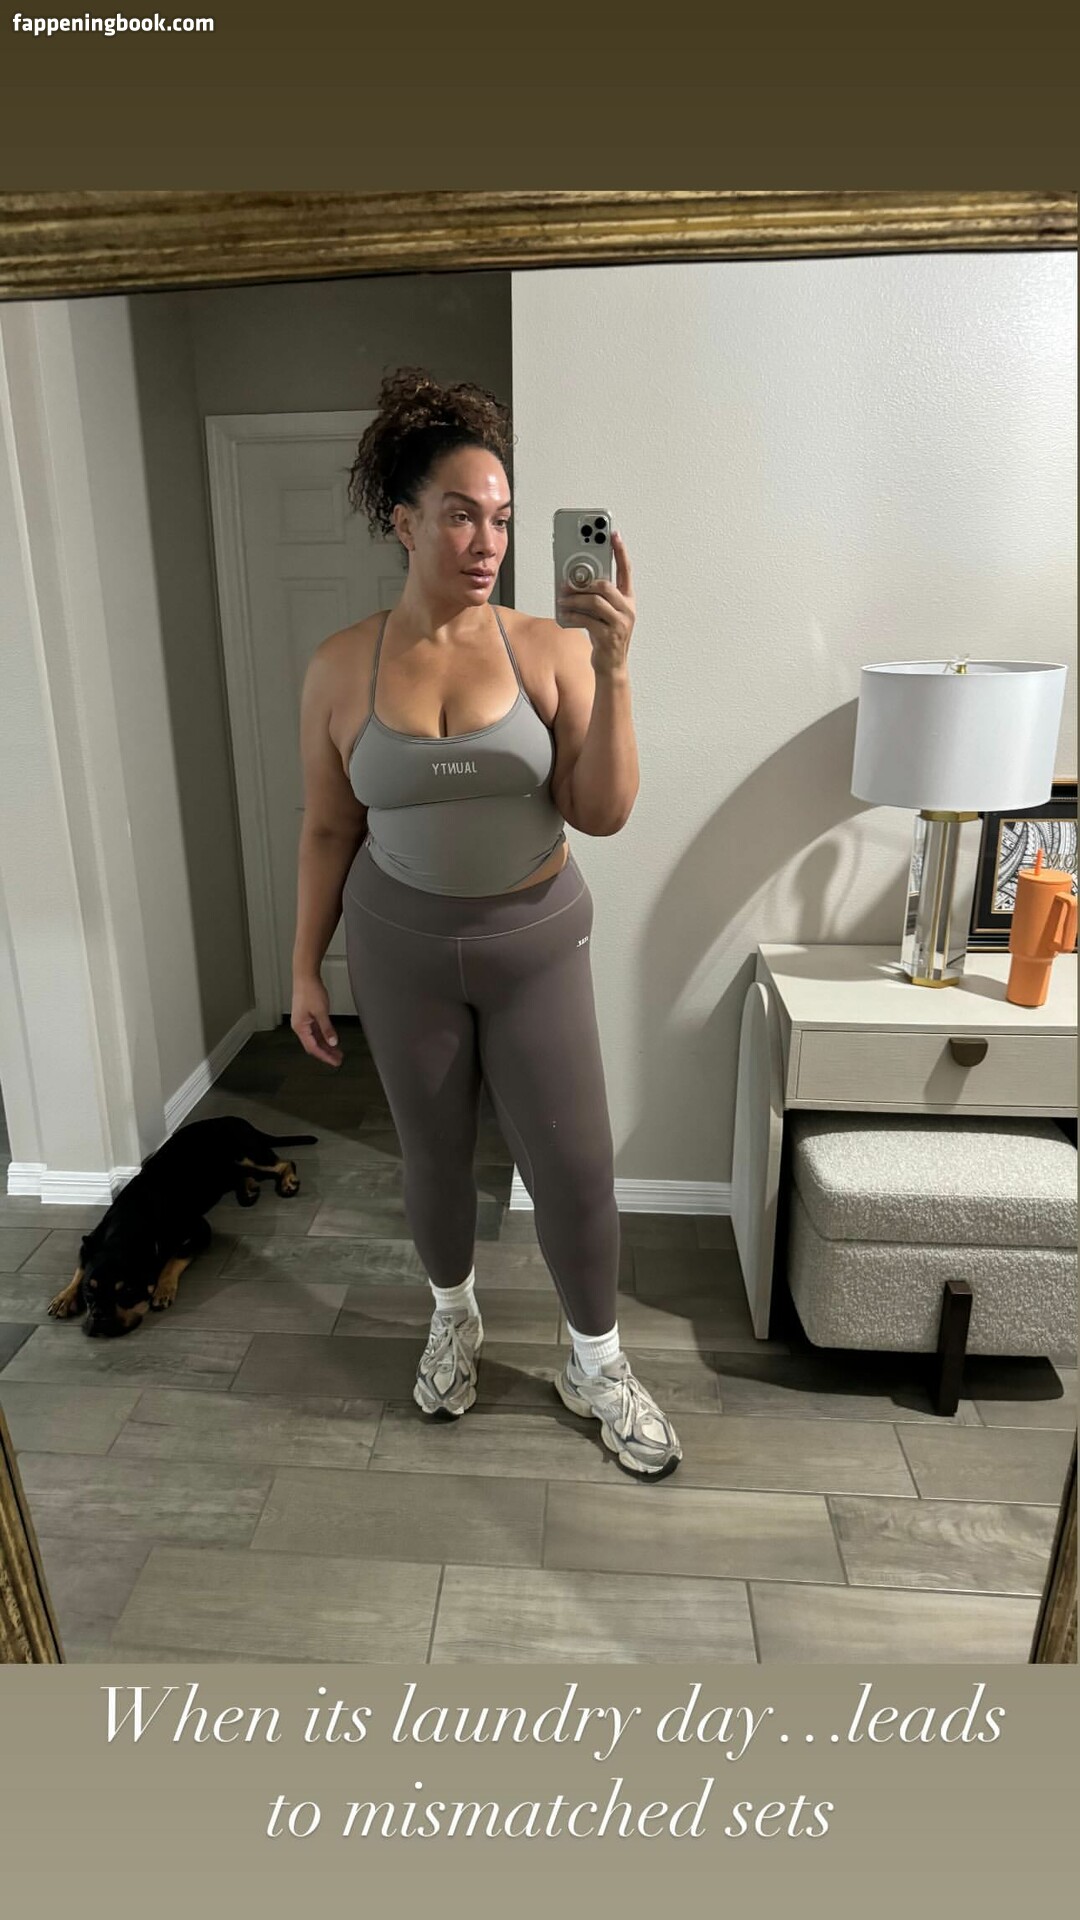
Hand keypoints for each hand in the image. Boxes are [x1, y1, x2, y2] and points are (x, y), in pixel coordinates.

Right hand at [290, 976, 343, 1066]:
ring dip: (326, 1046)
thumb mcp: (321, 1012)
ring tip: (337, 1052)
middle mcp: (300, 1026)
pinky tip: (332, 1040)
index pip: (313, 1047)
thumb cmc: (309, 991)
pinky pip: (316, 1031)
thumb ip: (327, 1029)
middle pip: (314, 1045)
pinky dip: (324, 1037)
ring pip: (316, 1038)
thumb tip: (332, 1042)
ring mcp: (304, 1021)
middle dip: (326, 1053)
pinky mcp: (308, 1017)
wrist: (306, 976)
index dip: (325, 1056)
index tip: (334, 1061)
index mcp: (300, 1027)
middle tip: (338, 1060)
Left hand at [556, 528, 634, 674]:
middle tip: (568, 582)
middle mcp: (627, 609)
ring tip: (563, 599)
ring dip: (575, 599)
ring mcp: (620, 623)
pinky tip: (565, 613)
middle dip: (584, 582)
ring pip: (596, 601)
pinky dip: (574, 615)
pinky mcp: (609, 637)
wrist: (611, 667)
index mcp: (628, 599)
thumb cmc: (606, 637)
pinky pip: (588, 619)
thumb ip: (596, 596)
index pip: (626, 569)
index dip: (620, 551)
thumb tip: (574, 581)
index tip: (613, 534)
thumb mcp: (604, 613)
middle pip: (606, 585)